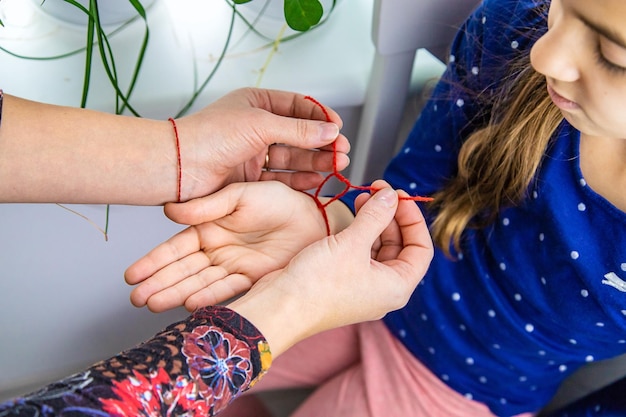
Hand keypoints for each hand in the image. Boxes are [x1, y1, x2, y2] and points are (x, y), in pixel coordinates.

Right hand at [125, 181, 326, 311]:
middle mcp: (218, 249)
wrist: (313, 217)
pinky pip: (227, 289)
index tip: (132, 275)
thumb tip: (169, 212)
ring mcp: (233, 266)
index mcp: (210, 227)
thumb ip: (207, 207)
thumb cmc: (279, 201)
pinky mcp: (252, 279)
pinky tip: (190, 304)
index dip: (154, 261)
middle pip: (183, 270)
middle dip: (158, 283)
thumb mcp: (241, 197)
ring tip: (152, 305)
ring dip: (176, 293)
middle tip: (135, 298)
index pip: (176, 247)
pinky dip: (209, 296)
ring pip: (199, 282)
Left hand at [174, 88, 349, 199]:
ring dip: (316, 160)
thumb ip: (298, 130)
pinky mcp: (251, 178)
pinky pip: (283, 177)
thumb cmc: (211, 136)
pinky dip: (301, 178)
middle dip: (322, 142)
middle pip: (299, 134)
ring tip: (337, 165)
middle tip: (343, 151)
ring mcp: (254, 154)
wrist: (180, 167)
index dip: (320, 117)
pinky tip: (317, 179)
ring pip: (293, 156)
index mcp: (257, 104)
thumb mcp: (260, 125)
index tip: (338, 127)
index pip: (298, 106)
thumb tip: (330, 131)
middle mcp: (256, 128)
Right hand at [228, 181, 433, 355]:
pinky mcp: (343, 282)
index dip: (413, 218)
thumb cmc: (318, 284)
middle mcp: (384, 289)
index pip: (422, 248)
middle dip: (391, 216)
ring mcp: (363, 287)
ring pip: (379, 248)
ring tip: (362, 197)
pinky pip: (360, 253)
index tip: (399, 195)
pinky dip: (359, 233)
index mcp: (397, 287)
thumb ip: (375, 216)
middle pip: (401, 246)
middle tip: (378, 190)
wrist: (280, 307)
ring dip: (374, 222)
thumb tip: (392, 195)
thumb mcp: (352, 244)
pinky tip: (350, 215)